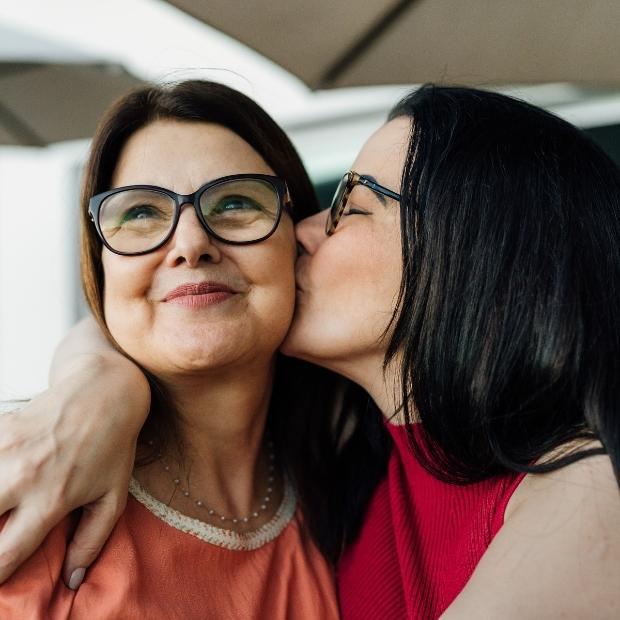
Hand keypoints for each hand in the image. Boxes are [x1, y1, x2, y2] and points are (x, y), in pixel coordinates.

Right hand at [0, 354, 149, 587]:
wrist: (104, 392)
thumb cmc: (112, 447)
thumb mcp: (113, 496)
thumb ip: (92, 540)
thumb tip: (72, 580)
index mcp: (51, 498)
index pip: (7, 553)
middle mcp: (22, 477)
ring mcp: (6, 450)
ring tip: (3, 507)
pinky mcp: (0, 429)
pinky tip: (2, 476)